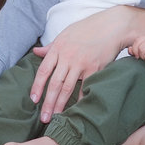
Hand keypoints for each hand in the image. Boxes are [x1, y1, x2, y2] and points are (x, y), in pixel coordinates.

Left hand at [30, 7, 127, 122]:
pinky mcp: (95, 68)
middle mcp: (68, 56)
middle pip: (54, 84)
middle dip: (48, 103)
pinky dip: (80, 100)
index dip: (37, 87)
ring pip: (68, 88)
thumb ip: (51, 47)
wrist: (111, 25)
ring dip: (60, 105)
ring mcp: (81, 63)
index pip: (43, 71)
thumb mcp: (65, 34)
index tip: (33, 100)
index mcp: (58, 48)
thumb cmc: (87, 29)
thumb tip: (36, 52)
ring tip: (56, 117)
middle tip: (43, 118)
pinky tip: (76, 110)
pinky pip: (85, 87)